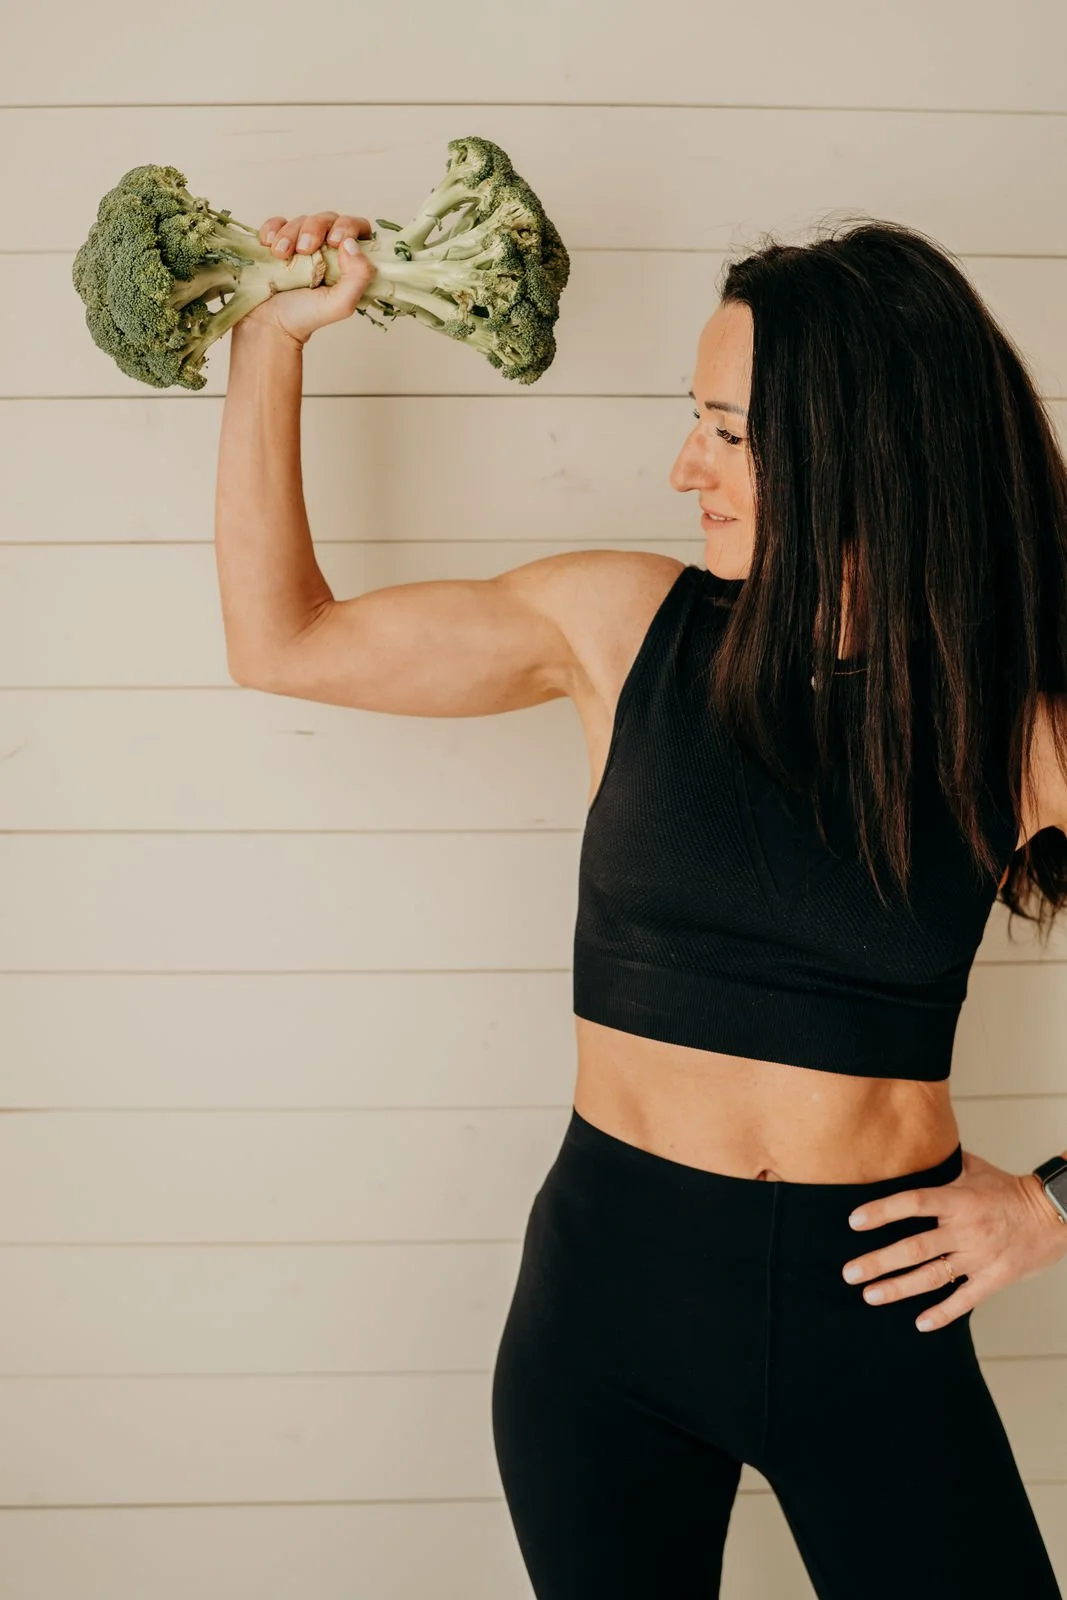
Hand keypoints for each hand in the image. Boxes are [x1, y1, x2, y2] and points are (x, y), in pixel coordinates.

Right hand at [239, 211, 377, 348]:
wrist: (268, 324)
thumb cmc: (304, 318)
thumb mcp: (340, 305)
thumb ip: (358, 277)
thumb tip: (351, 244)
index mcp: (346, 263)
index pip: (357, 229)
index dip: (349, 227)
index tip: (335, 242)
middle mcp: (326, 251)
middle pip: (328, 219)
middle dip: (315, 228)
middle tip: (304, 249)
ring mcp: (300, 245)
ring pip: (302, 219)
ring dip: (290, 233)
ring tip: (281, 256)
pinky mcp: (277, 243)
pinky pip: (277, 222)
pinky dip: (273, 229)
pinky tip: (269, 247)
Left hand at [840, 1147, 1066, 1332]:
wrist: (1054, 1214)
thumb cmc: (1009, 1190)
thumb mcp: (975, 1169)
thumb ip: (941, 1165)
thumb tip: (907, 1151)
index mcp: (959, 1200)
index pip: (913, 1203)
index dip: (882, 1211)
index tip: (854, 1221)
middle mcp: (966, 1230)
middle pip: (915, 1247)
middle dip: (878, 1261)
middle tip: (849, 1272)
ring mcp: (980, 1257)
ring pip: (932, 1277)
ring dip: (898, 1288)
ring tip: (870, 1295)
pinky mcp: (995, 1279)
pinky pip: (966, 1300)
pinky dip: (943, 1313)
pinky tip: (920, 1323)